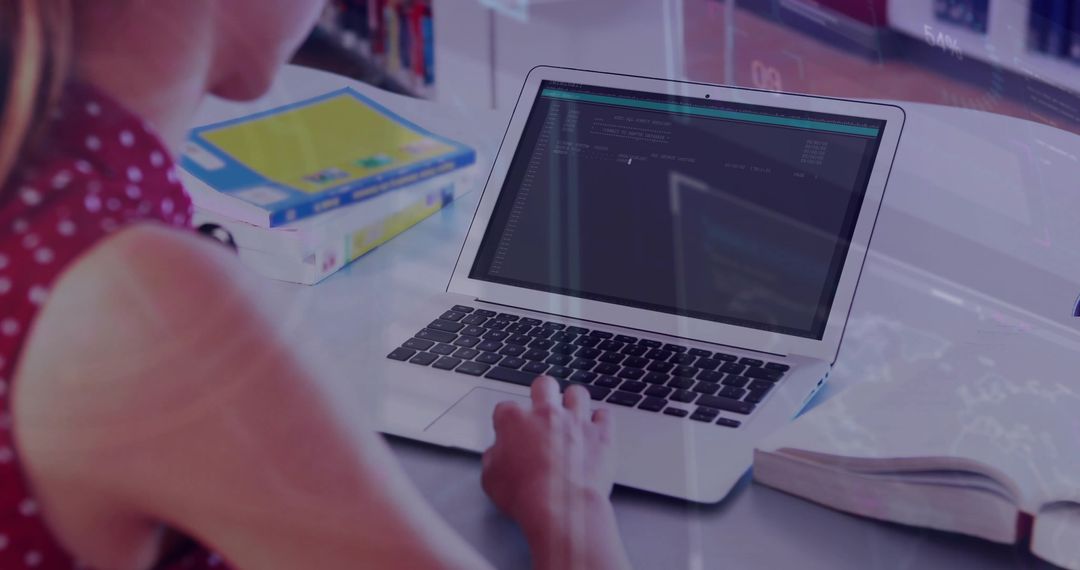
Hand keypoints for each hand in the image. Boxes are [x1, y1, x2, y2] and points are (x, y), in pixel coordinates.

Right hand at [482, 377, 629, 569]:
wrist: (561, 508)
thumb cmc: (525, 495)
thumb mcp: (490, 480)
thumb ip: (493, 458)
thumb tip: (497, 454)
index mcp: (514, 420)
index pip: (506, 408)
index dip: (507, 421)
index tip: (510, 432)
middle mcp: (546, 413)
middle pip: (544, 385)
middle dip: (543, 393)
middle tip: (544, 411)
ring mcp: (576, 421)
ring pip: (577, 393)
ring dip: (574, 402)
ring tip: (572, 416)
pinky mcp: (601, 434)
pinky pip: (605, 414)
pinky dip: (601, 421)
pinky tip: (596, 430)